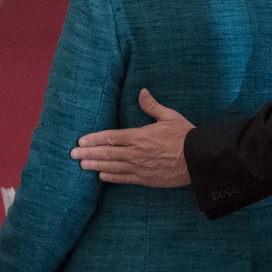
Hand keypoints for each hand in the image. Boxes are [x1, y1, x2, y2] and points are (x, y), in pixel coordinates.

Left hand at [70, 88, 193, 186]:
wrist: (198, 158)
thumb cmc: (185, 135)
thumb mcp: (170, 116)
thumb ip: (152, 106)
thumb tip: (142, 92)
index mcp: (140, 136)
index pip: (111, 138)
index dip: (95, 139)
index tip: (81, 141)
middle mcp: (136, 153)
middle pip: (107, 153)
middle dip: (88, 154)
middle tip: (73, 155)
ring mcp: (140, 168)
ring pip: (112, 167)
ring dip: (95, 166)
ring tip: (82, 165)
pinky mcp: (146, 179)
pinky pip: (124, 179)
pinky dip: (111, 177)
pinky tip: (101, 176)